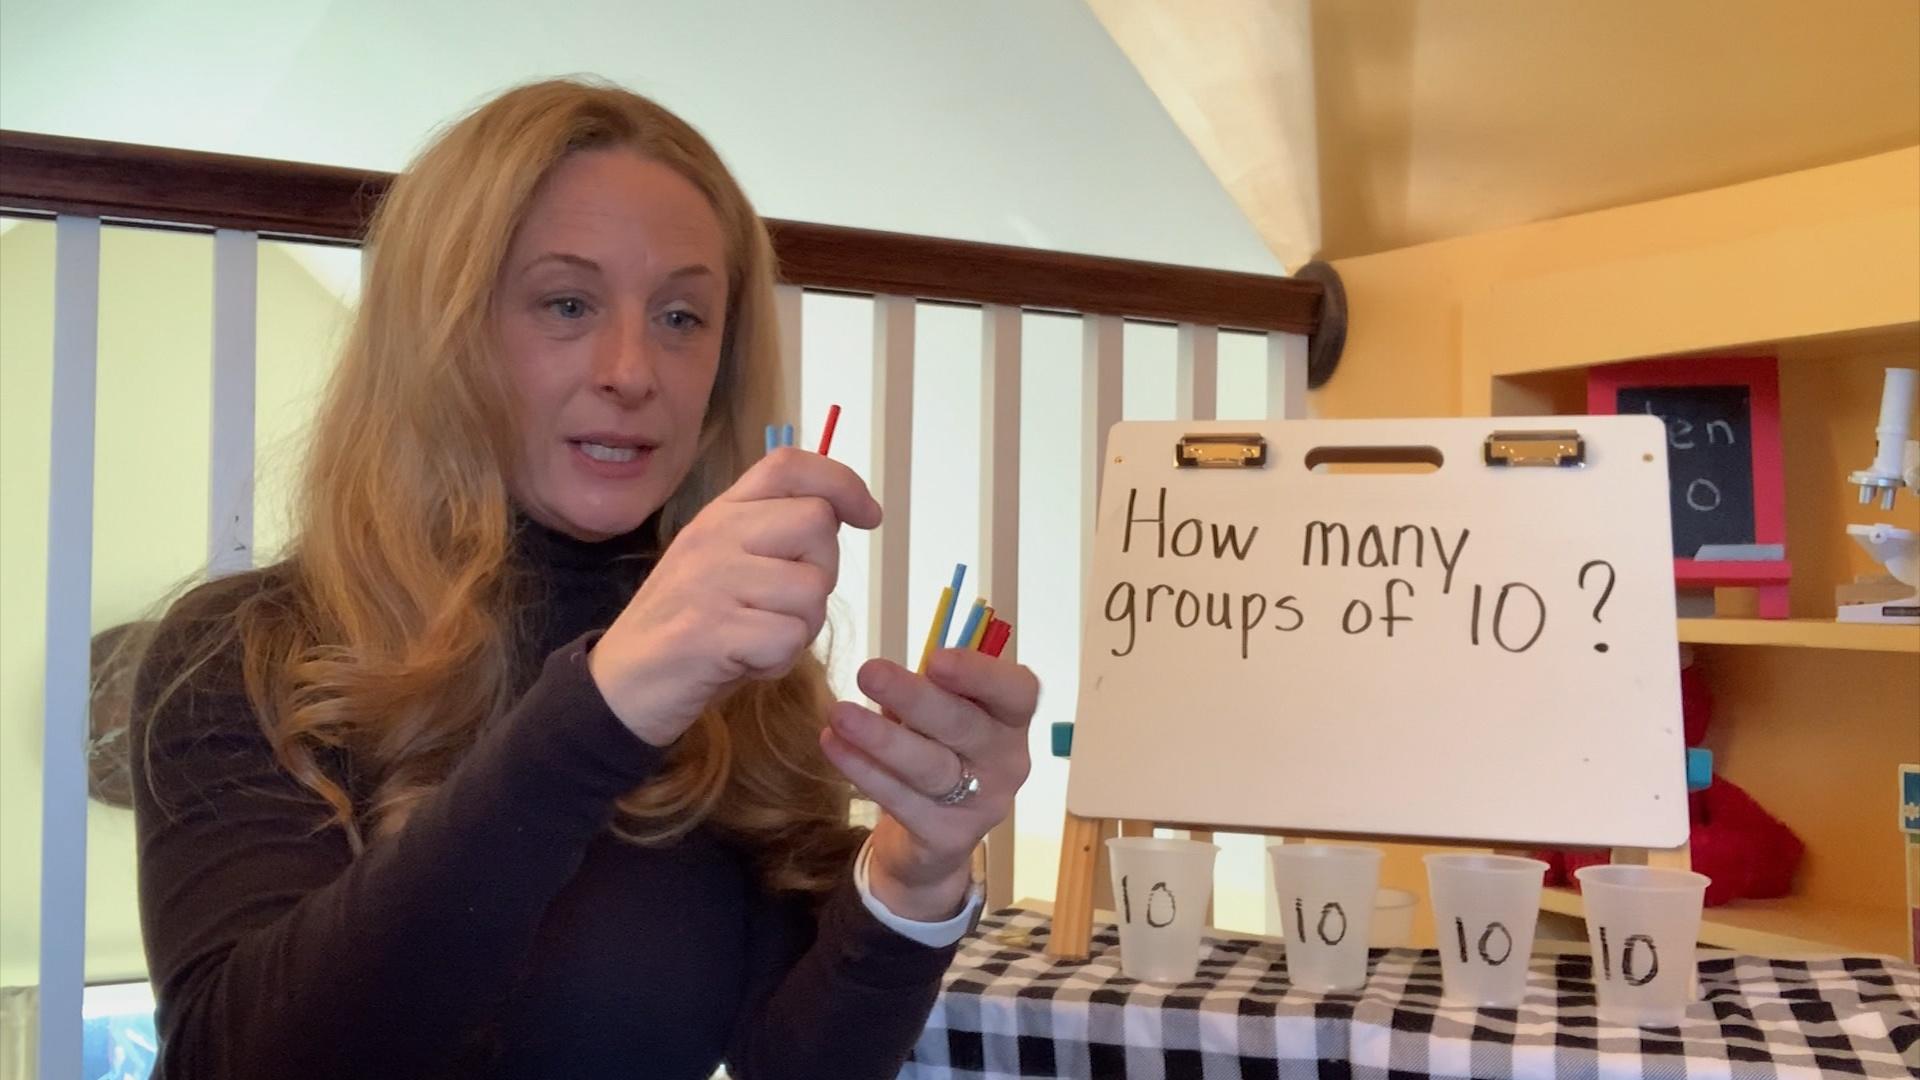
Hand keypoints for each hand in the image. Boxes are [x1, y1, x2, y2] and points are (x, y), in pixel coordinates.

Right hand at [588, 449, 880, 746]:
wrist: (621, 686)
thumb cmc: (690, 626)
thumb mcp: (726, 563)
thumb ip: (772, 534)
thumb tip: (841, 513)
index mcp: (720, 513)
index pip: (788, 464)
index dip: (841, 481)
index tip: (869, 515)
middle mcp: (714, 535)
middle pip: (816, 525)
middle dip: (823, 572)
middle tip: (786, 606)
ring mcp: (710, 580)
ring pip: (811, 589)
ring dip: (801, 627)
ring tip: (759, 639)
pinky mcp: (710, 630)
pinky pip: (789, 638)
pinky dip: (779, 661)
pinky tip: (746, 663)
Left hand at [820, 649, 1038, 920]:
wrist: (934, 837)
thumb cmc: (938, 752)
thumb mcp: (940, 714)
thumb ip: (929, 690)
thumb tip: (887, 671)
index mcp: (1011, 719)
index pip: (1016, 691)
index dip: (979, 673)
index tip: (934, 659)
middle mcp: (1008, 762)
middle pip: (963, 725)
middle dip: (914, 698)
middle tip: (869, 672)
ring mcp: (982, 804)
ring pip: (930, 766)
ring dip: (881, 738)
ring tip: (840, 715)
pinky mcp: (948, 837)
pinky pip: (902, 801)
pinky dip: (864, 771)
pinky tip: (834, 745)